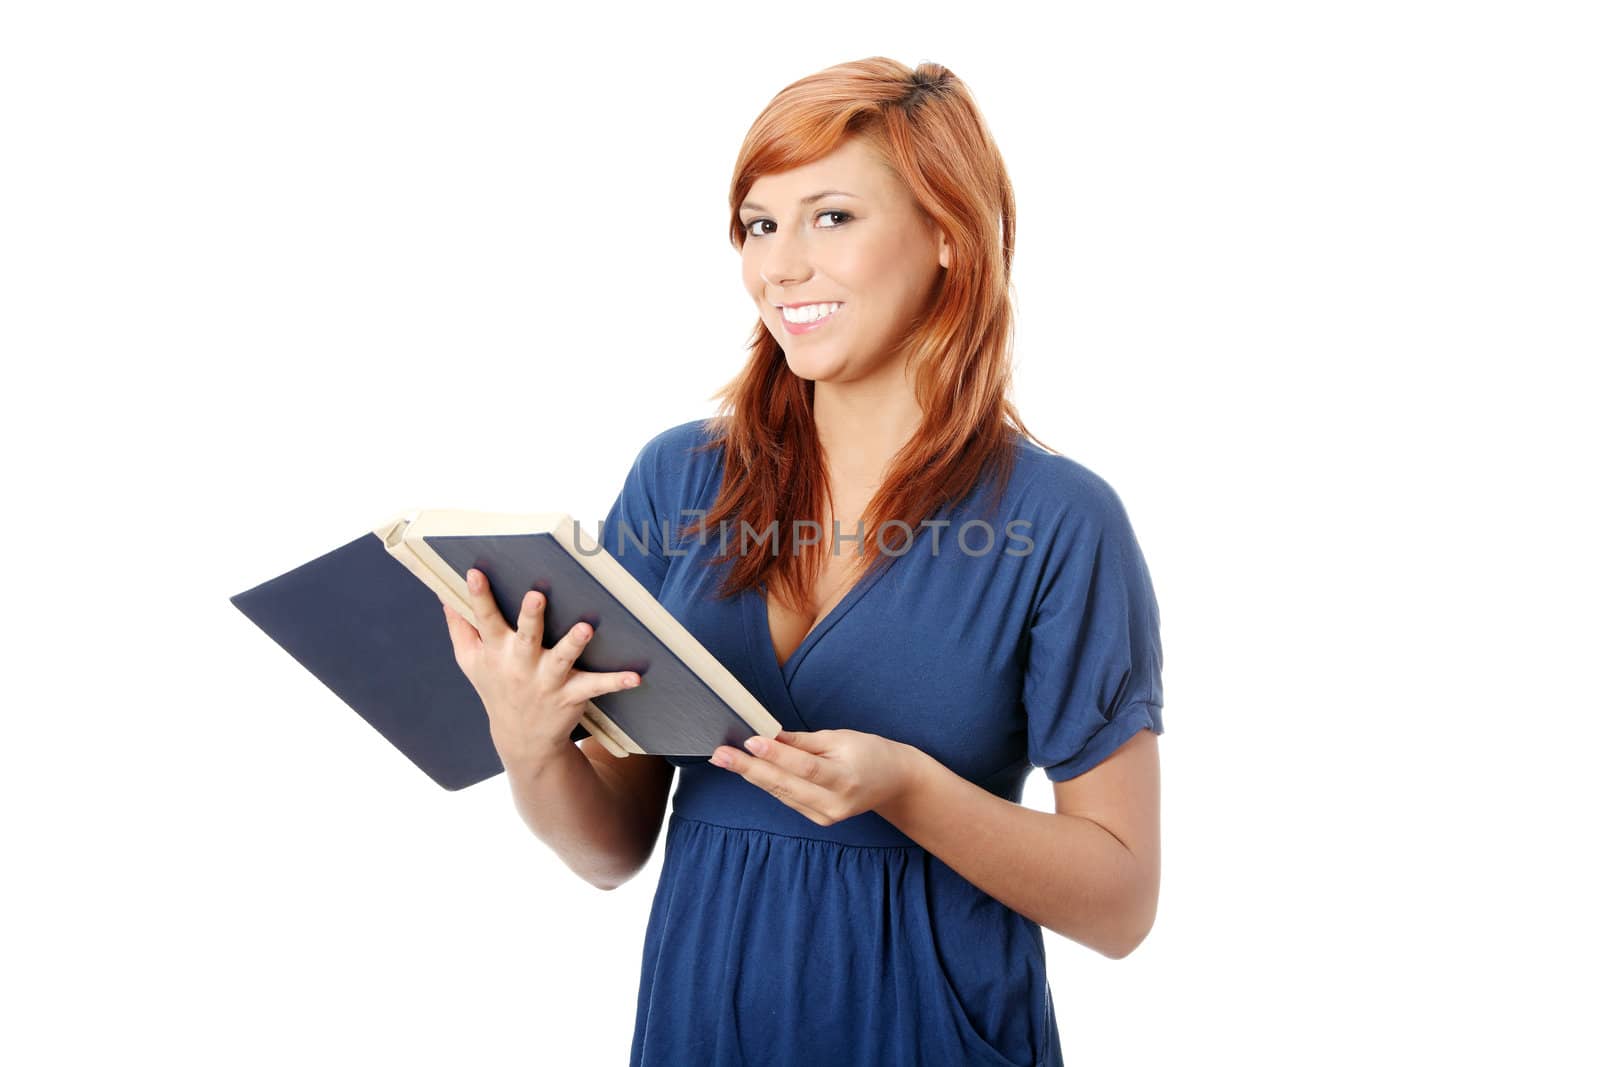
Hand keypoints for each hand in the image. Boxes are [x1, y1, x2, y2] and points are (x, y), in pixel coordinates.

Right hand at [441, 567, 640, 767]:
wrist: (521, 738)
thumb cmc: (496, 687)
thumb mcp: (471, 662)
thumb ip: (460, 628)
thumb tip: (444, 594)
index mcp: (496, 651)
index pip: (484, 619)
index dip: (478, 596)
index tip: (475, 572)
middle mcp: (521, 664)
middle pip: (526, 636)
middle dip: (530, 617)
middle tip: (536, 595)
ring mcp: (547, 680)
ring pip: (562, 658)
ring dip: (574, 644)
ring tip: (586, 627)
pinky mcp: (571, 694)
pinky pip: (595, 686)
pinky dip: (615, 681)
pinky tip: (635, 676)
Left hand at [709, 728, 926, 826]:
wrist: (895, 783)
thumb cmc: (870, 753)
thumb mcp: (842, 738)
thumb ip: (803, 741)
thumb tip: (769, 733)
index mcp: (845, 779)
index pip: (804, 767)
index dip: (777, 755)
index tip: (750, 741)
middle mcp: (834, 803)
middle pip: (785, 784)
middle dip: (748, 768)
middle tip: (720, 755)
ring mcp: (825, 816)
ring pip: (780, 793)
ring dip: (751, 774)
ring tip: (724, 758)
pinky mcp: (818, 819)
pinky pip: (786, 798)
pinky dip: (767, 782)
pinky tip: (747, 769)